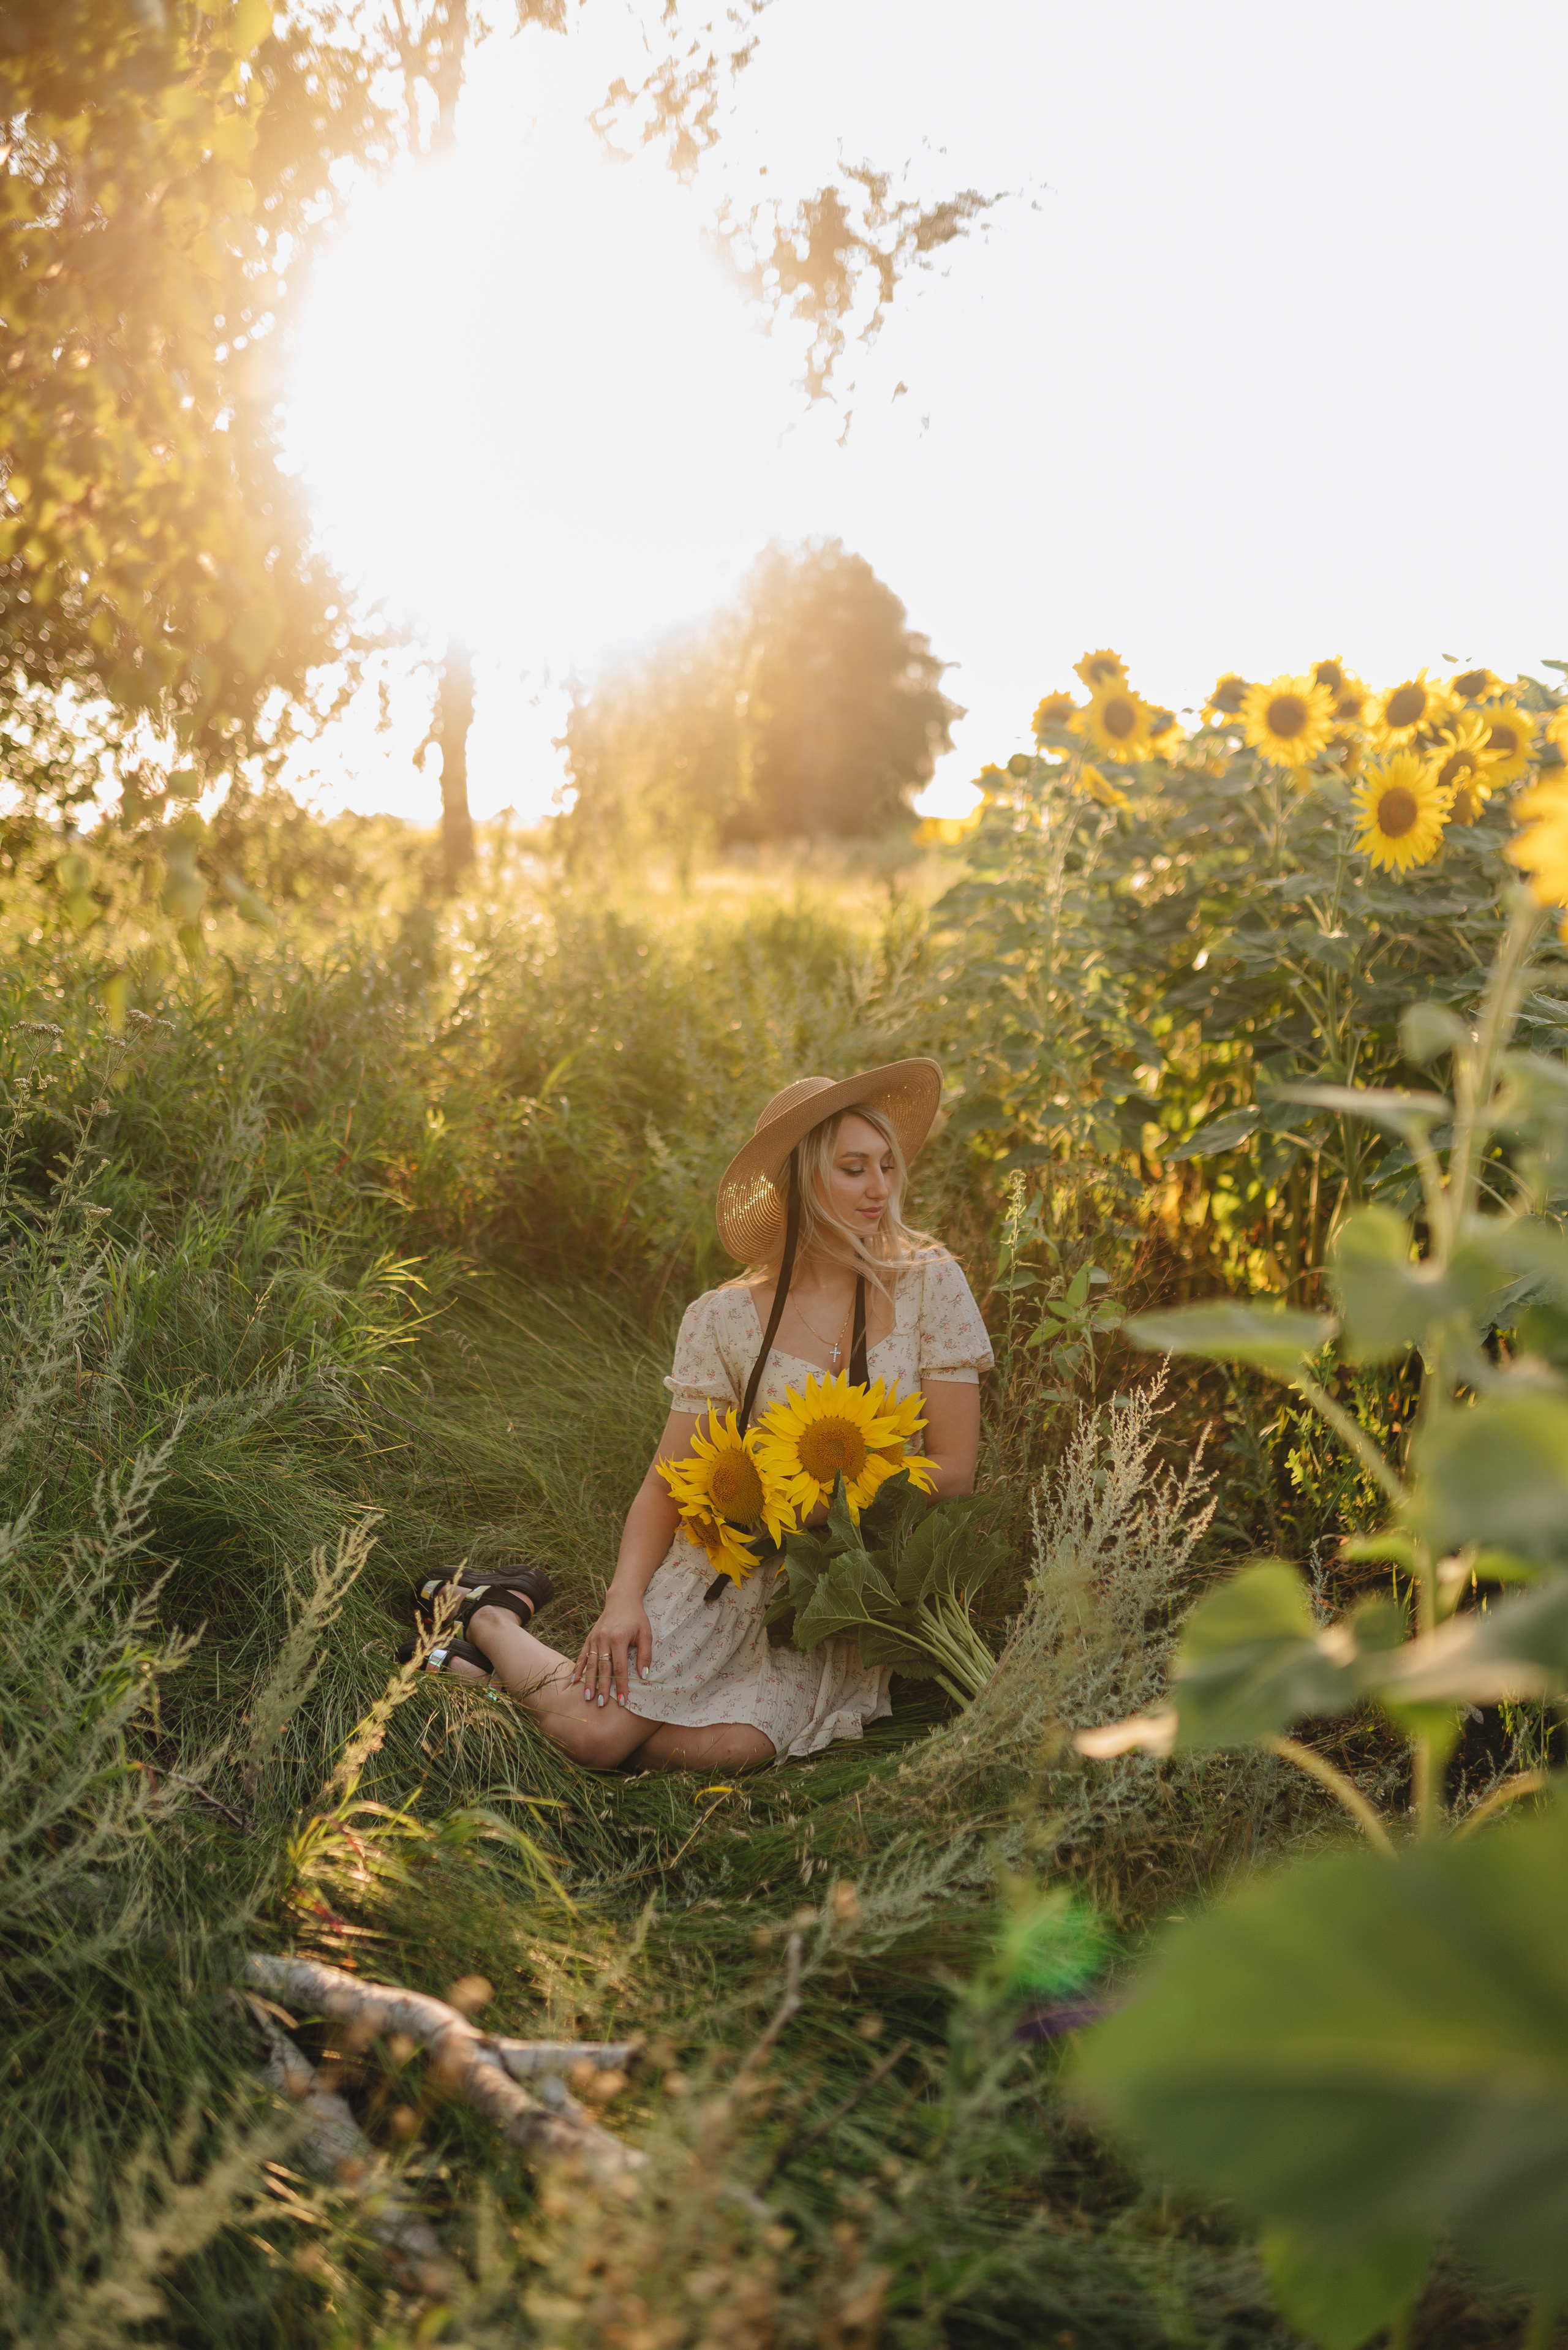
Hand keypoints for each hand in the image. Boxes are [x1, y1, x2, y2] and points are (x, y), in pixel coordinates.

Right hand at [574, 1592, 652, 1708]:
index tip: (623, 1701)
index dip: (621, 1685)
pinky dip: (578, 1668)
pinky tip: (573, 1681)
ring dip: (589, 1681)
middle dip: (603, 1687)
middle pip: (603, 1668)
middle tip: (602, 1705)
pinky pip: (582, 1655)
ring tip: (588, 1697)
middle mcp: (604, 1639)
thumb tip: (644, 1676)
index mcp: (619, 1638)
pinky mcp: (589, 1638)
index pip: (620, 1667)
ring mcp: (594, 1638)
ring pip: (591, 1664)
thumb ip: (645, 1655)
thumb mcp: (646, 1633)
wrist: (622, 1600)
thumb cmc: (636, 1618)